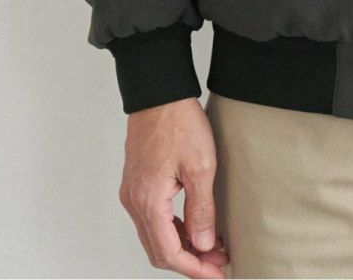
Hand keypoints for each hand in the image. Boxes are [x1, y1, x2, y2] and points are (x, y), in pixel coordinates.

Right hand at [118, 96, 229, 277]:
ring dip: (182, 246)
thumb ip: (201, 209)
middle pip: (159, 250)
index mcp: (148, 202)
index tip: (217, 274)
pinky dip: (173, 229)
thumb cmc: (178, 122)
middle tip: (219, 263)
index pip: (169, 253)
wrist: (158, 91)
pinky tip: (194, 226)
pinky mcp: (137, 182)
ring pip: (154, 236)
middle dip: (190, 261)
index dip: (195, 269)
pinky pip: (152, 219)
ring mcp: (133, 192)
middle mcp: (134, 202)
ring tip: (212, 246)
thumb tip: (204, 245)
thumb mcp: (201, 166)